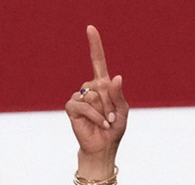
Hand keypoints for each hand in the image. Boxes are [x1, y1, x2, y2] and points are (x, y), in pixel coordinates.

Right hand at [65, 25, 128, 163]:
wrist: (103, 146)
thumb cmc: (114, 128)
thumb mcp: (123, 111)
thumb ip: (118, 94)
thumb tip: (116, 77)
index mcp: (103, 85)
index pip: (98, 61)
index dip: (94, 44)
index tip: (90, 28)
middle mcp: (90, 88)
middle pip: (101, 85)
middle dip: (111, 104)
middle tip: (111, 117)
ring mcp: (79, 97)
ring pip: (94, 95)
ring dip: (104, 111)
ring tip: (105, 121)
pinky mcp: (71, 107)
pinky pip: (84, 105)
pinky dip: (95, 116)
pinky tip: (100, 124)